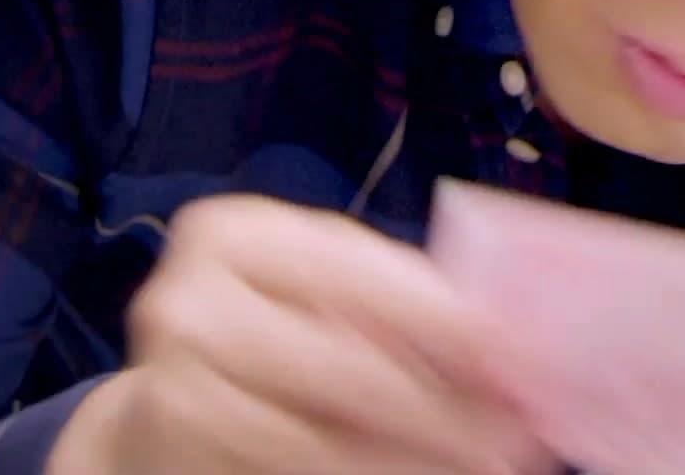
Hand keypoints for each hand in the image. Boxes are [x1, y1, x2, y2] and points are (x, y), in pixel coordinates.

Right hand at [47, 194, 554, 474]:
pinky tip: (424, 473)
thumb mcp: (323, 294)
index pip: (362, 277)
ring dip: (422, 457)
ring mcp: (172, 386)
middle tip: (523, 431)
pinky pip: (302, 468)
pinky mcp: (174, 450)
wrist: (157, 420)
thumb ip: (400, 304)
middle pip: (349, 365)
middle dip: (448, 405)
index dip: (451, 320)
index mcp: (232, 233)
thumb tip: (514, 339)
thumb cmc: (267, 338)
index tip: (526, 354)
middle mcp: (188, 302)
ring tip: (489, 462)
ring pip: (328, 439)